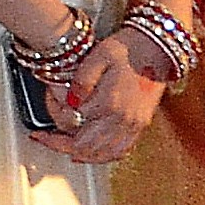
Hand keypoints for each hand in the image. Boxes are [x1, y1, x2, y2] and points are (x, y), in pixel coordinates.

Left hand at [44, 45, 161, 163]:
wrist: (159, 47)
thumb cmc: (130, 48)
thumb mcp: (100, 55)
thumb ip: (82, 80)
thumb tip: (69, 101)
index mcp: (108, 102)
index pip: (71, 125)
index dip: (53, 121)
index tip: (44, 115)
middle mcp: (121, 119)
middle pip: (84, 146)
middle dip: (61, 146)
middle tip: (46, 139)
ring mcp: (133, 125)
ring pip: (102, 154)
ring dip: (81, 155)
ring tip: (65, 148)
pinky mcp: (141, 124)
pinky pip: (121, 151)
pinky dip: (104, 156)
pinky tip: (95, 153)